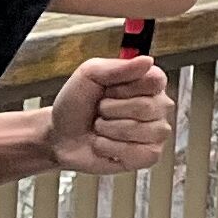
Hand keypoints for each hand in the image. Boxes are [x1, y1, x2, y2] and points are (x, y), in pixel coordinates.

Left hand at [44, 53, 175, 174]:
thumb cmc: (76, 105)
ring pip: (142, 131)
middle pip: (147, 107)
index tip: (108, 90)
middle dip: (111, 111)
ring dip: (109, 131)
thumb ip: (117, 67)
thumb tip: (147, 61)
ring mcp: (155, 133)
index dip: (126, 87)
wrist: (59, 135)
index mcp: (147, 83)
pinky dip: (111, 149)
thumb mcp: (89, 76)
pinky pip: (139, 153)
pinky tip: (104, 144)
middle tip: (100, 111)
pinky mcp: (148, 156)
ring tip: (101, 128)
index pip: (155, 80)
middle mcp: (157, 107)